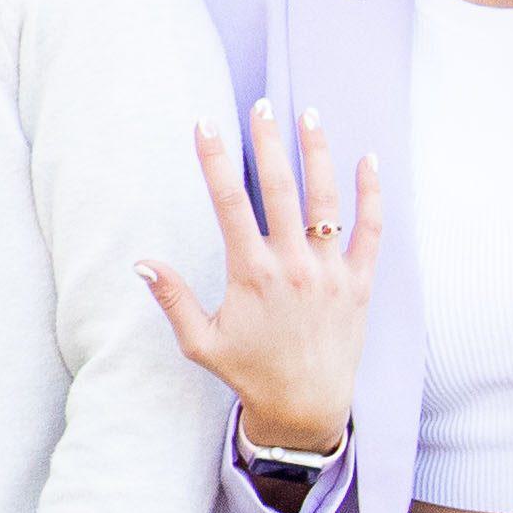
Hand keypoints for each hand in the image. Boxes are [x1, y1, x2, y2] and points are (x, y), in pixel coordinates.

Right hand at [137, 100, 380, 462]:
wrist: (307, 407)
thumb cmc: (250, 373)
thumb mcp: (199, 342)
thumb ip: (173, 299)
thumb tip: (142, 262)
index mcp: (251, 275)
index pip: (229, 203)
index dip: (214, 160)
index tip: (205, 125)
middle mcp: (293, 267)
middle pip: (279, 189)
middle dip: (267, 142)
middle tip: (261, 105)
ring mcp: (330, 273)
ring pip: (325, 200)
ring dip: (317, 154)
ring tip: (310, 115)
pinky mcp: (359, 283)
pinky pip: (371, 231)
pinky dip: (371, 194)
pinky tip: (367, 160)